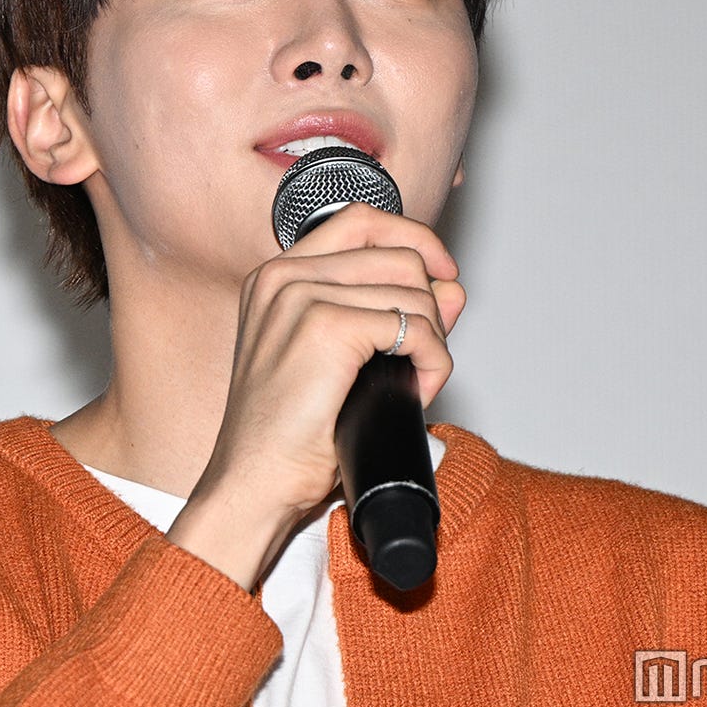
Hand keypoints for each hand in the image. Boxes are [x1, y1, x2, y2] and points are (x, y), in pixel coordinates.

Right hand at [165, 202, 465, 588]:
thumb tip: (452, 287)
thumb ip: (389, 313)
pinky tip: (418, 391)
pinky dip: (434, 360)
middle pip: (396, 253)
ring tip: (417, 381)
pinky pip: (413, 326)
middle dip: (431, 303)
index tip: (440, 276)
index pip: (360, 221)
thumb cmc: (287, 436)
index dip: (413, 240)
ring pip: (412, 290)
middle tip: (425, 354)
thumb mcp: (340, 361)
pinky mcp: (326, 328)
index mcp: (275, 278)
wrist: (254, 484)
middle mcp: (283, 278)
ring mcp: (302, 298)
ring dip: (435, 339)